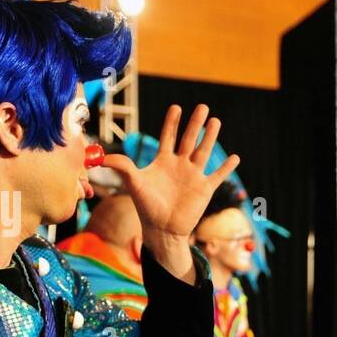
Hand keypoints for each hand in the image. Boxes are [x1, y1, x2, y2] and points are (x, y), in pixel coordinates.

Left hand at [101, 104, 239, 256]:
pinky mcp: (204, 189)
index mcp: (163, 161)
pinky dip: (226, 168)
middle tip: (202, 106)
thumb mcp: (133, 183)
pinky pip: (218, 176)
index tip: (176, 107)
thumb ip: (122, 166)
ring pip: (204, 152)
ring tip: (215, 121)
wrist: (162, 229)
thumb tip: (101, 157)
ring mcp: (193, 176)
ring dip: (210, 137)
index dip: (171, 123)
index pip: (168, 137)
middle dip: (195, 124)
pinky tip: (235, 157)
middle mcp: (180, 165)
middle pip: (189, 139)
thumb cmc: (146, 207)